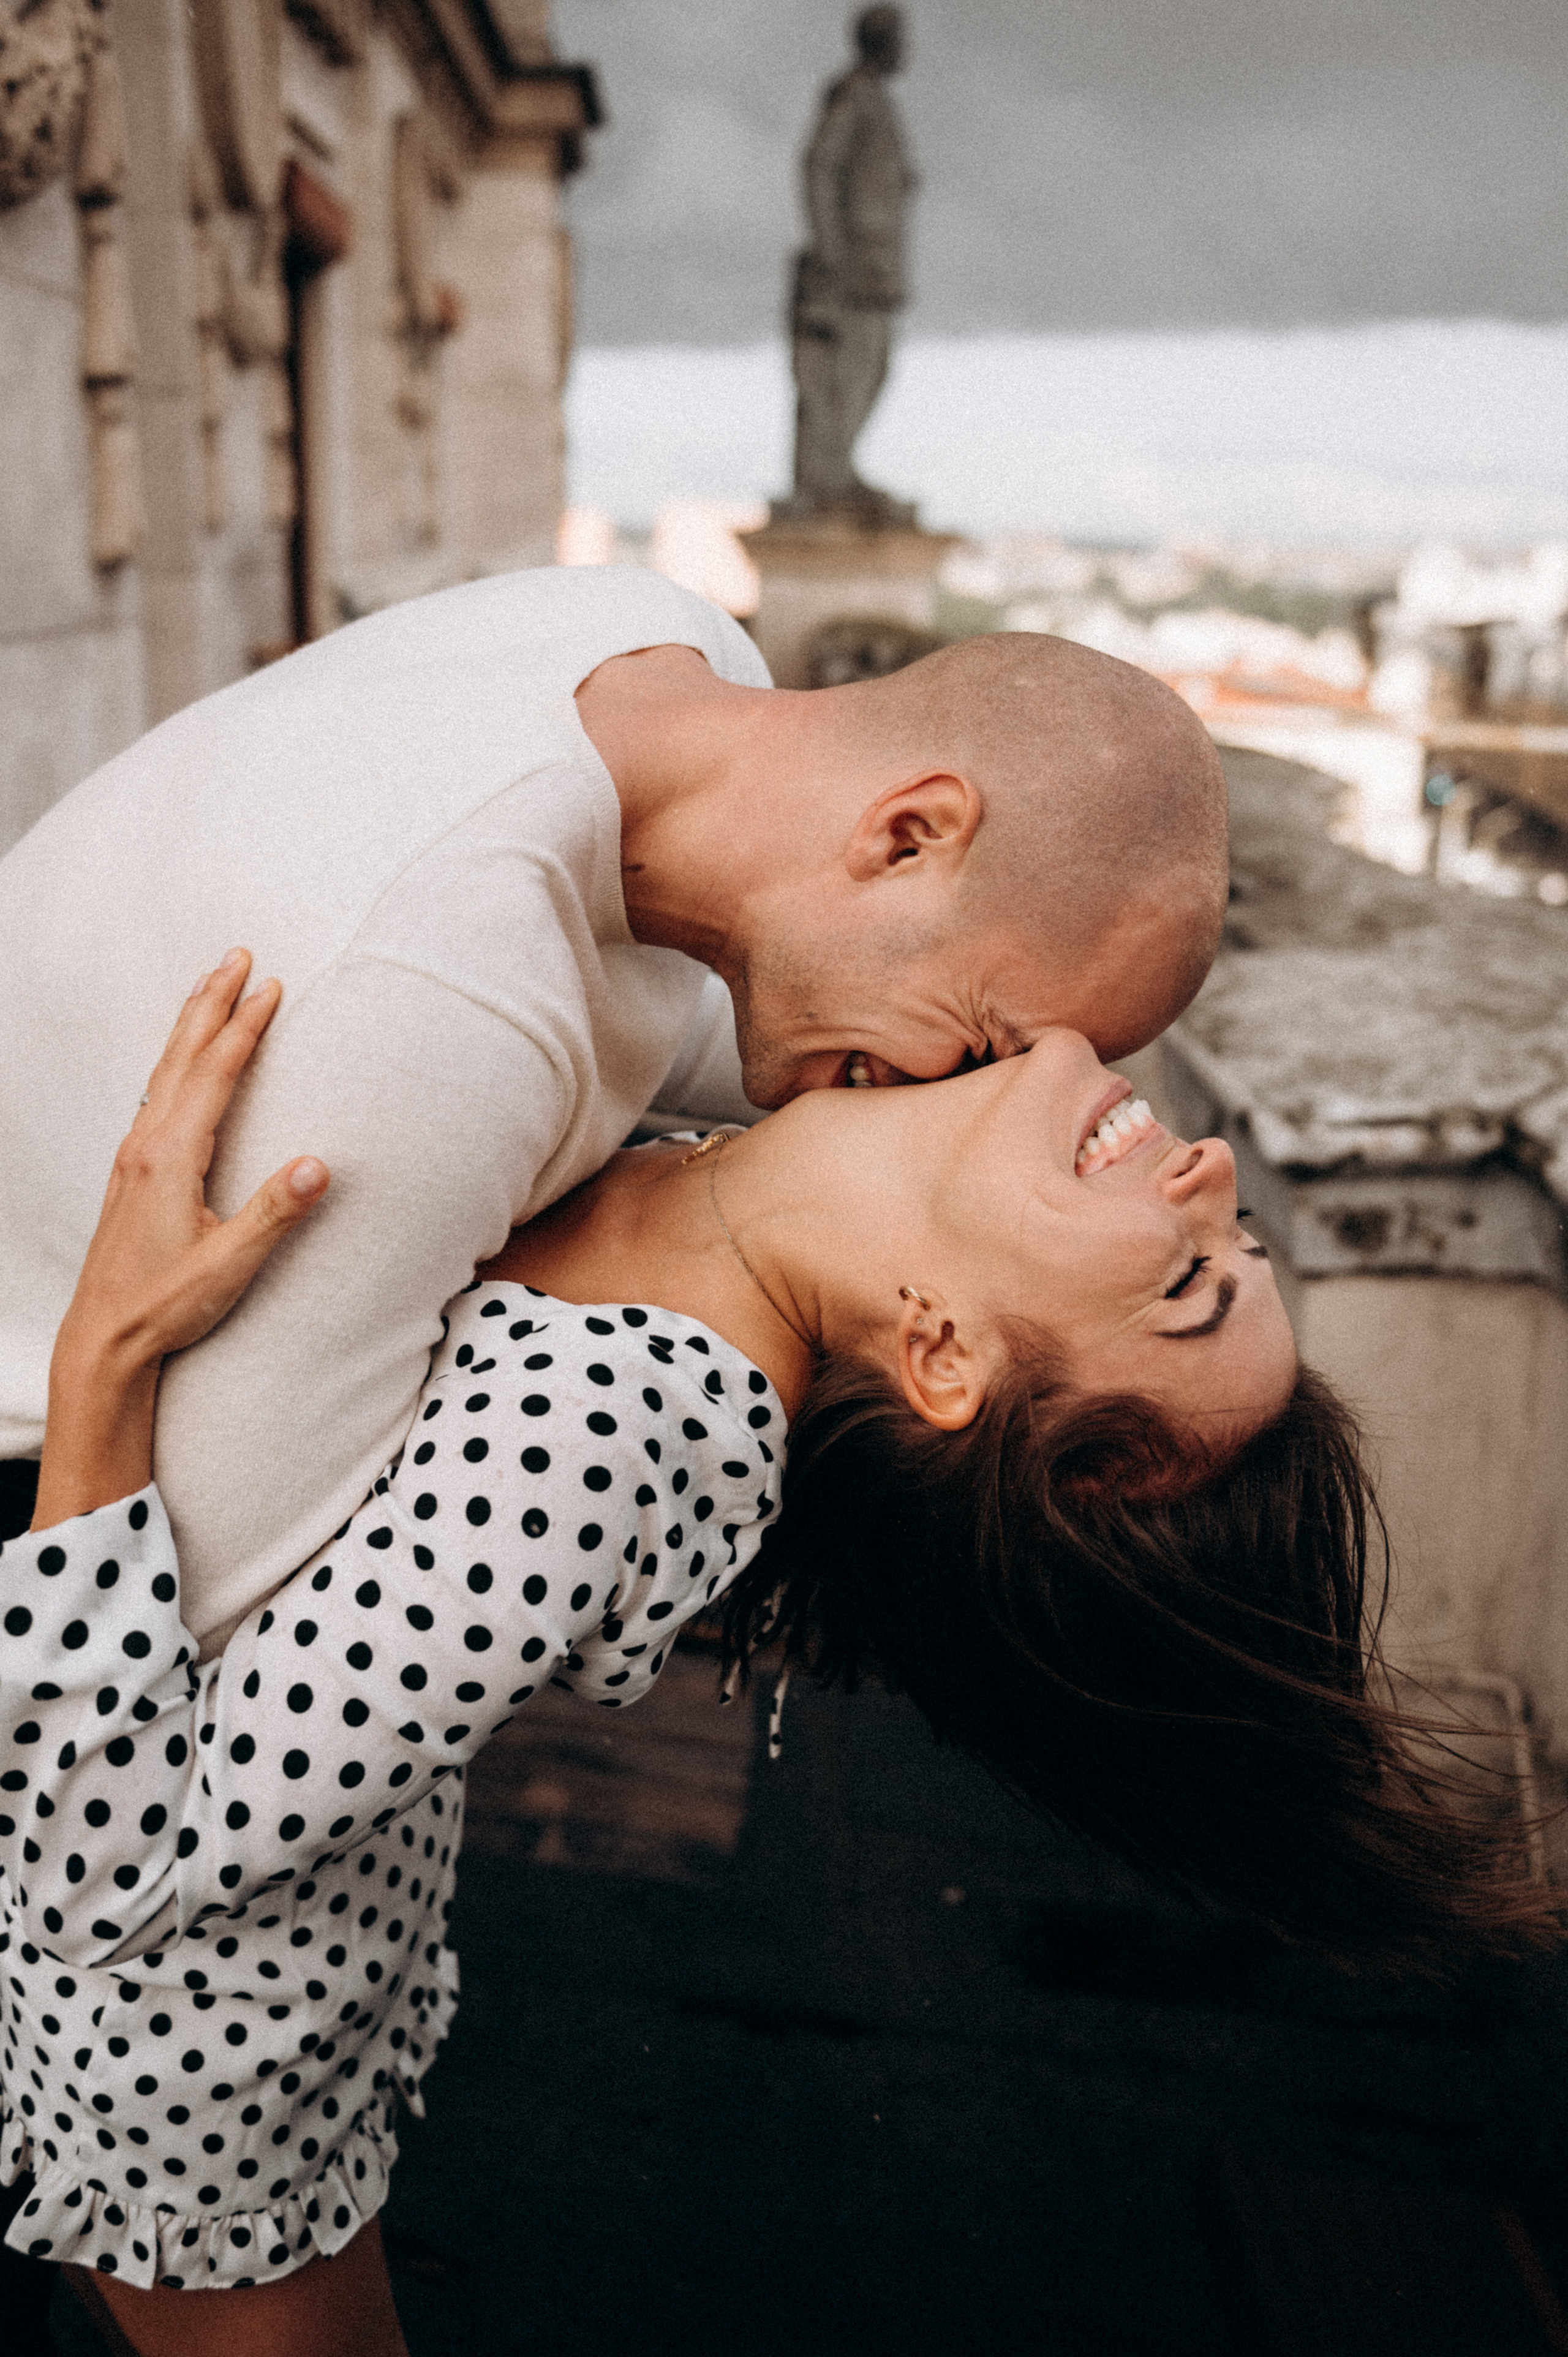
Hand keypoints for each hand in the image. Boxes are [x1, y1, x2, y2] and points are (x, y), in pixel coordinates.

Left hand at [34, 952, 328, 1528]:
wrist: (103, 1338)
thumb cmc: (166, 1305)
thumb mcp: (229, 1265)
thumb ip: (274, 1213)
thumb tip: (319, 1164)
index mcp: (171, 1157)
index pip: (215, 1074)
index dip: (245, 1027)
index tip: (272, 986)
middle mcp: (146, 1145)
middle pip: (183, 1055)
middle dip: (212, 1001)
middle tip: (237, 954)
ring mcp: (132, 1156)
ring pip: (165, 1070)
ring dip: (191, 1023)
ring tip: (212, 986)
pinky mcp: (130, 1172)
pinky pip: (156, 1092)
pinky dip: (177, 1059)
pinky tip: (184, 1062)